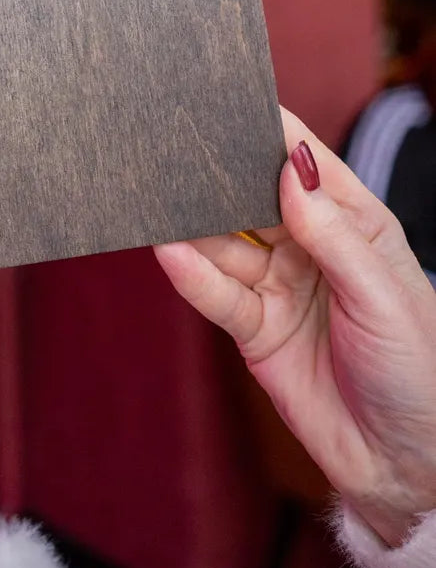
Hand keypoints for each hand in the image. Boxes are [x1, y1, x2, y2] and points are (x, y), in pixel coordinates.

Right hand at [156, 107, 435, 547]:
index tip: (230, 100)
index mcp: (357, 224)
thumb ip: (334, 236)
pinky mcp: (256, 330)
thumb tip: (288, 169)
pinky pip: (218, 294)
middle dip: (219, 172)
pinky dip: (192, 274)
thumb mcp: (385, 298)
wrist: (407, 467)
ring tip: (157, 196)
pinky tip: (169, 252)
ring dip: (194, 222)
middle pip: (254, 196)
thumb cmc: (419, 373)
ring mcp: (280, 286)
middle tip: (175, 143)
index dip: (271, 131)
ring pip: (226, 241)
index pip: (305, 163)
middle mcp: (312, 247)